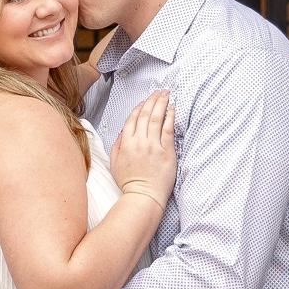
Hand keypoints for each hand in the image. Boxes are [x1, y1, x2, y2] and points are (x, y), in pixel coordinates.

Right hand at [109, 90, 176, 209]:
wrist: (143, 196)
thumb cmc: (130, 182)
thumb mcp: (115, 163)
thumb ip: (118, 145)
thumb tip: (123, 132)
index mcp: (126, 143)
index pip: (132, 119)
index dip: (139, 108)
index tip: (144, 101)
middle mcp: (139, 141)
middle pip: (145, 115)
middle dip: (152, 100)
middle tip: (159, 91)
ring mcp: (153, 145)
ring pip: (156, 118)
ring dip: (161, 104)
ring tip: (166, 94)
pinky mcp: (166, 151)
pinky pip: (168, 129)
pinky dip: (170, 117)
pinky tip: (173, 109)